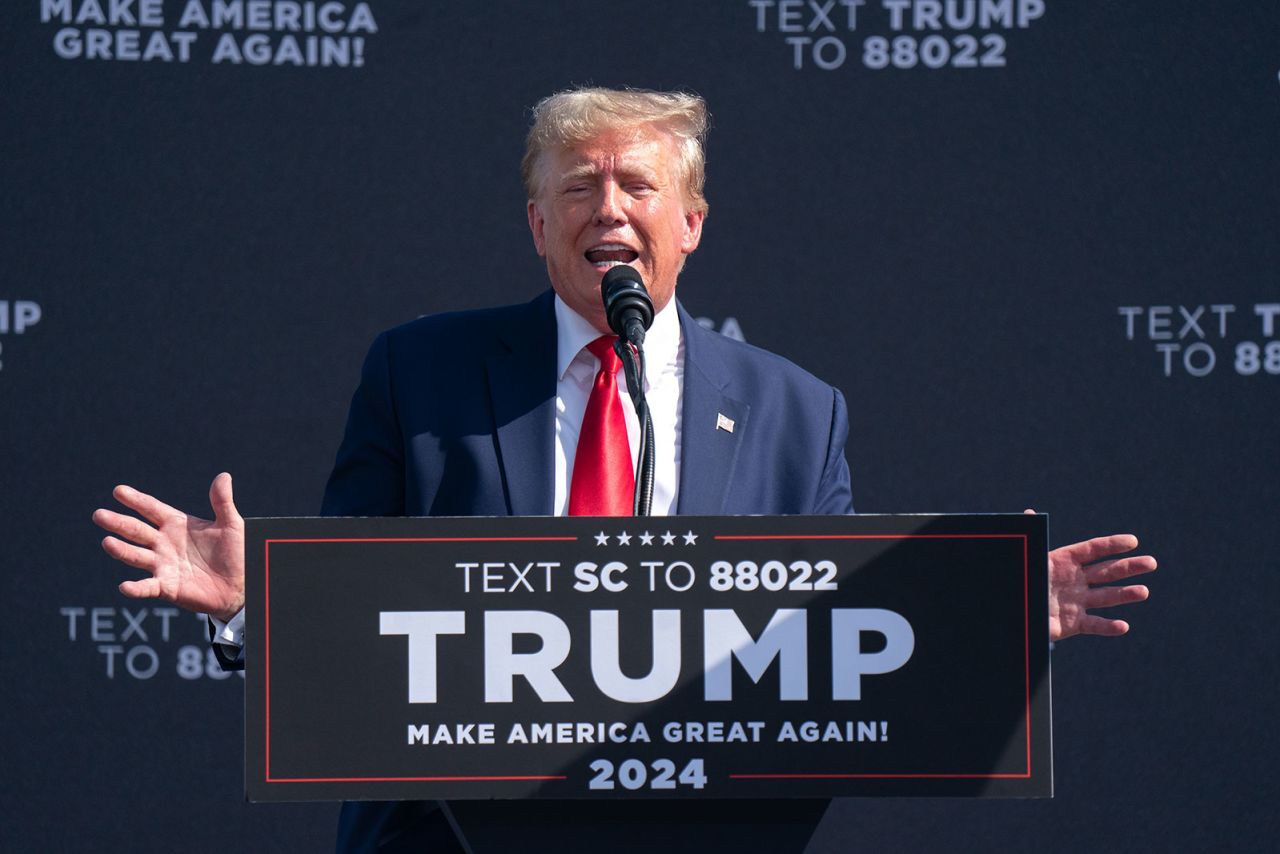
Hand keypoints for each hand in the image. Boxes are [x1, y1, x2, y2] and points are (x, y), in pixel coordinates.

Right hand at [92, 473, 245, 620]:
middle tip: (99, 514)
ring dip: (121, 550)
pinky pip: (148, 587)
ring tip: (107, 542)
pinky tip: (124, 586)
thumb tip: (223, 476)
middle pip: (137, 530)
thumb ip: (222, 502)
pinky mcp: (167, 587)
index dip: (136, 500)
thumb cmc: (235, 553)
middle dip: (118, 522)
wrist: (241, 585)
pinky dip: (135, 588)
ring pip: (136, 556)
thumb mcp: (231, 525)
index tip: (118, 491)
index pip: (152, 509)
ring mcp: (163, 565)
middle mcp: (165, 544)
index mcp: (177, 525)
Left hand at [1028, 511, 1156, 641]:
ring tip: (1143, 592)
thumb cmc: (1020, 579)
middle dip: (1129, 567)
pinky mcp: (1074, 624)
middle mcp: (1075, 580)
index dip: (1111, 545)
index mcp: (1064, 561)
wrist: (1014, 608)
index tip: (1133, 541)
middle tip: (1151, 562)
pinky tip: (1122, 626)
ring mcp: (1077, 602)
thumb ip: (1031, 538)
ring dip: (1125, 594)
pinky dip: (1108, 627)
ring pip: (1106, 597)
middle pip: (1106, 571)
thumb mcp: (1026, 557)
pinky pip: (1094, 625)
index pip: (1092, 550)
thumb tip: (1029, 513)